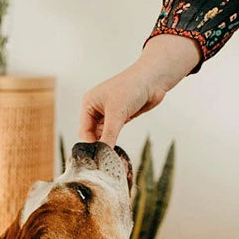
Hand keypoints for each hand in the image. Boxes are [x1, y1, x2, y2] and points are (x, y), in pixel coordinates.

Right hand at [78, 33, 201, 145]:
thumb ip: (109, 135)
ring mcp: (109, 113)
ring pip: (103, 135)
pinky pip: (113, 133)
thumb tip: (103, 153)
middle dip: (98, 144)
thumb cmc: (132, 87)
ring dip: (107, 143)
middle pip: (92, 134)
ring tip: (111, 155)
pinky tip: (117, 148)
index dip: (91, 144)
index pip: (84, 130)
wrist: (153, 79)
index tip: (99, 157)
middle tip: (105, 158)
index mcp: (89, 103)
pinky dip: (115, 140)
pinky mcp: (120, 117)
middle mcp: (96, 108)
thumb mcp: (117, 113)